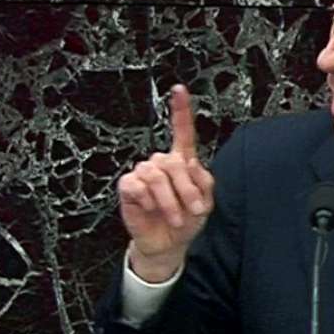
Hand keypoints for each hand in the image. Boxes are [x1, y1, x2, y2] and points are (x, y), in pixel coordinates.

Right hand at [117, 85, 215, 281]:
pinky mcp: (129, 186)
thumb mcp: (205, 202)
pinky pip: (138, 186)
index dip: (180, 109)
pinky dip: (149, 201)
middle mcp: (161, 163)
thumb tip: (191, 166)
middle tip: (194, 209)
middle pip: (173, 162)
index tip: (179, 89)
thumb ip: (203, 181)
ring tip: (176, 217)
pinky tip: (151, 209)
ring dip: (170, 200)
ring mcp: (143, 173)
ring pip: (157, 176)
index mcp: (182, 162)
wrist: (168, 243)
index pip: (182, 131)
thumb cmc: (186, 220)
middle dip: (186, 189)